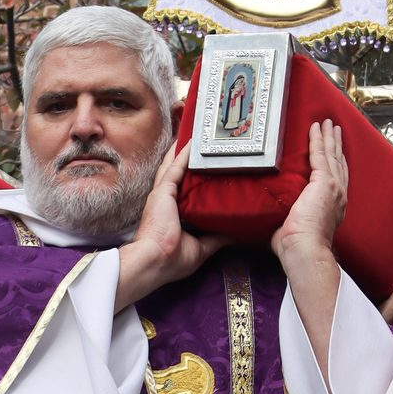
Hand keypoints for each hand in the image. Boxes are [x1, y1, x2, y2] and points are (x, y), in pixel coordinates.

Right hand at [116, 143, 227, 308]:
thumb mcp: (201, 248)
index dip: (193, 175)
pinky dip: (182, 153)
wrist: (155, 261)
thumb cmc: (172, 259)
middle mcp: (167, 200)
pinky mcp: (162, 191)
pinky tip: (190, 141)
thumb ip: (217, 238)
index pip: (184, 188)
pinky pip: (174, 167)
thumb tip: (237, 233)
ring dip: (182, 149)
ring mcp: (162, 194)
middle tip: (201, 140)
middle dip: (187, 156)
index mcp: (173, 213)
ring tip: (194, 132)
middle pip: (178, 172)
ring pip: (174, 165)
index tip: (206, 163)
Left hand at [272, 120, 348, 267]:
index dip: (336, 161)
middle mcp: (338, 194)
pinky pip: (320, 154)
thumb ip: (285, 220)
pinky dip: (318, 139)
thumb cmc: (296, 248)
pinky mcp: (324, 181)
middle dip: (336, 144)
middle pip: (338, 161)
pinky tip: (316, 128)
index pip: (337, 177)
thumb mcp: (293, 229)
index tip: (335, 151)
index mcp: (334, 206)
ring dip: (329, 137)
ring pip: (331, 154)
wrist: (305, 250)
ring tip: (328, 123)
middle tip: (334, 129)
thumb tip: (267, 221)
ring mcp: (334, 186)